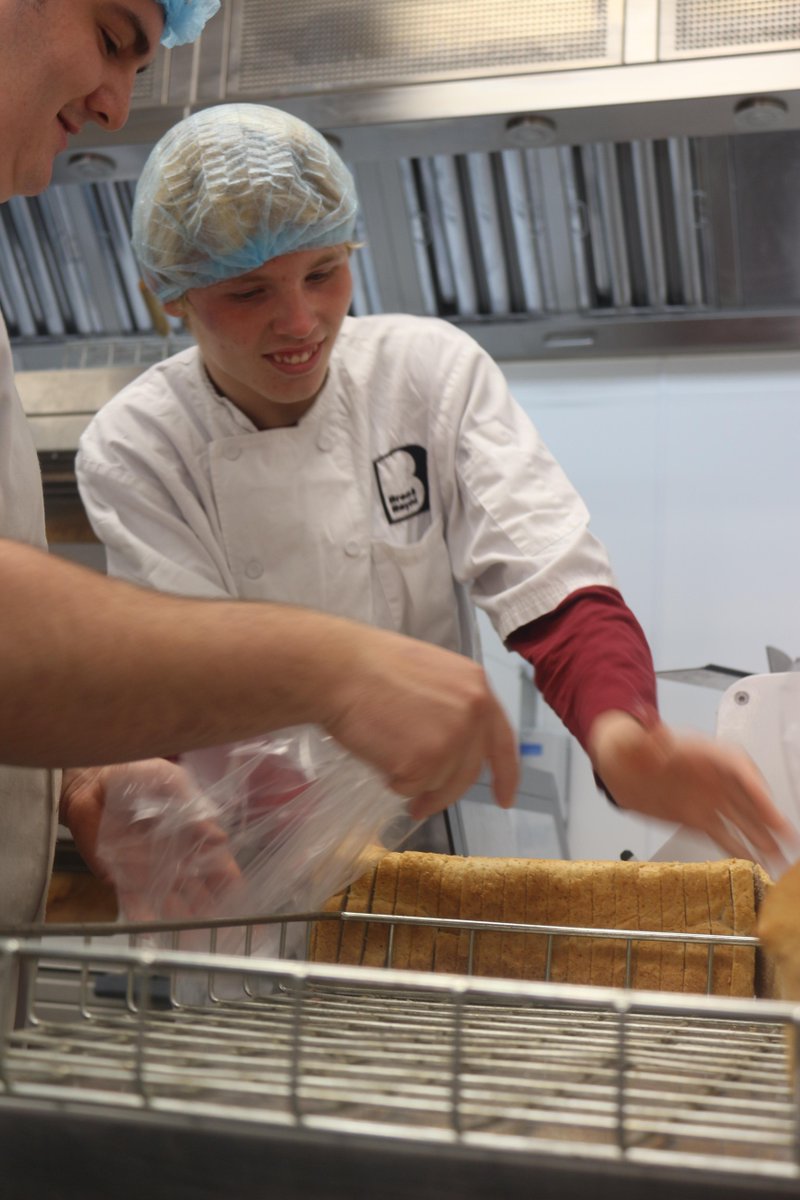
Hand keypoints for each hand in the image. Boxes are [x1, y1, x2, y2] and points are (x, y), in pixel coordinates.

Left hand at [59, 761, 241, 922]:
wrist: (92, 780)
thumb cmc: (136, 773)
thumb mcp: (171, 781)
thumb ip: (194, 808)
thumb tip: (221, 838)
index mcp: (192, 836)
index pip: (218, 864)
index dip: (230, 883)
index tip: (241, 901)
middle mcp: (174, 857)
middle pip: (197, 890)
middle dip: (209, 911)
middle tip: (219, 931)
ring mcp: (148, 869)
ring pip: (170, 900)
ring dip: (180, 918)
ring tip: (190, 938)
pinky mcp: (120, 875)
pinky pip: (132, 899)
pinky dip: (141, 915)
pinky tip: (149, 929)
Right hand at [321, 627, 518, 818]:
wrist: (337, 668)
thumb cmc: (369, 666)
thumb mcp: (430, 675)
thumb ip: (452, 707)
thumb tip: (454, 746)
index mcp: (477, 686)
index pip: (502, 740)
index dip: (505, 775)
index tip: (505, 800)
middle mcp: (473, 712)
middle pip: (468, 772)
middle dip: (444, 793)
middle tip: (420, 807)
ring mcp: (452, 738)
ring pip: (439, 783)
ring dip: (411, 780)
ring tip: (383, 751)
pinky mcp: (426, 761)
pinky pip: (411, 788)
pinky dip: (391, 780)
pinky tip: (376, 751)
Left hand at [588, 710, 795, 868]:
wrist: (619, 765)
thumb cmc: (632, 746)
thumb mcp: (636, 737)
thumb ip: (646, 734)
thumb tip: (644, 715)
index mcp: (705, 754)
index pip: (738, 769)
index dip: (756, 790)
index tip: (770, 809)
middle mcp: (714, 778)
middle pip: (750, 798)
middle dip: (770, 819)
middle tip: (789, 838)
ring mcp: (710, 800)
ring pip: (743, 821)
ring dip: (762, 839)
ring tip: (782, 858)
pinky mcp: (699, 818)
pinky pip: (725, 835)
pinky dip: (741, 849)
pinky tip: (757, 862)